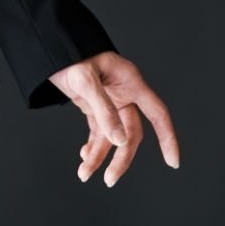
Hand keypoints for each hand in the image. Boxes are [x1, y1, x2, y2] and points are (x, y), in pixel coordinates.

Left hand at [49, 51, 179, 185]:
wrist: (50, 45)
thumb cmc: (71, 55)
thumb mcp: (86, 81)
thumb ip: (104, 111)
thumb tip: (120, 141)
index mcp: (131, 83)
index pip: (157, 114)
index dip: (167, 138)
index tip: (173, 162)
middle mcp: (123, 93)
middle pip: (131, 133)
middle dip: (121, 158)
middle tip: (110, 179)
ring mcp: (109, 101)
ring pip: (112, 137)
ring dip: (100, 156)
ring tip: (84, 174)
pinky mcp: (94, 106)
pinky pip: (98, 132)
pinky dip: (92, 147)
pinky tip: (84, 158)